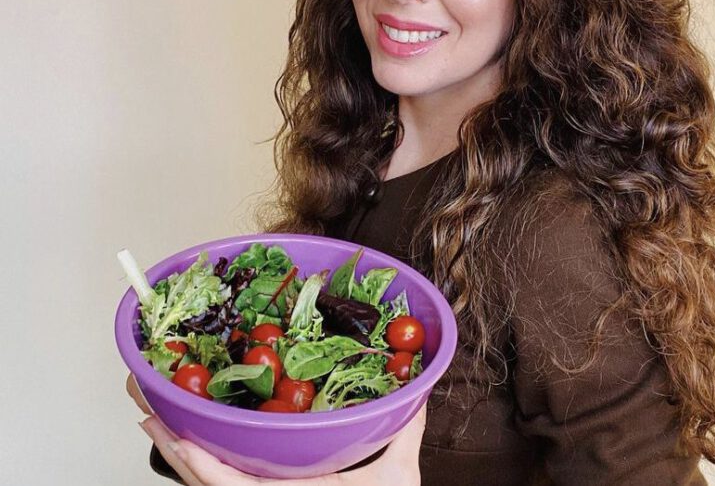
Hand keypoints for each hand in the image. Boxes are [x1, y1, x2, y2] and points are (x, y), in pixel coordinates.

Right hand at [127, 374, 425, 485]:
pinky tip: (179, 439)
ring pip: (201, 471)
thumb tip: (417, 391)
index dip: (212, 423)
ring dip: (171, 439)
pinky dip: (197, 465)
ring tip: (146, 404)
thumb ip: (404, 428)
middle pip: (208, 455)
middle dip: (175, 425)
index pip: (241, 449)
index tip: (193, 388)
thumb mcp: (397, 469)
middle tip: (149, 389)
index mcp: (286, 477)